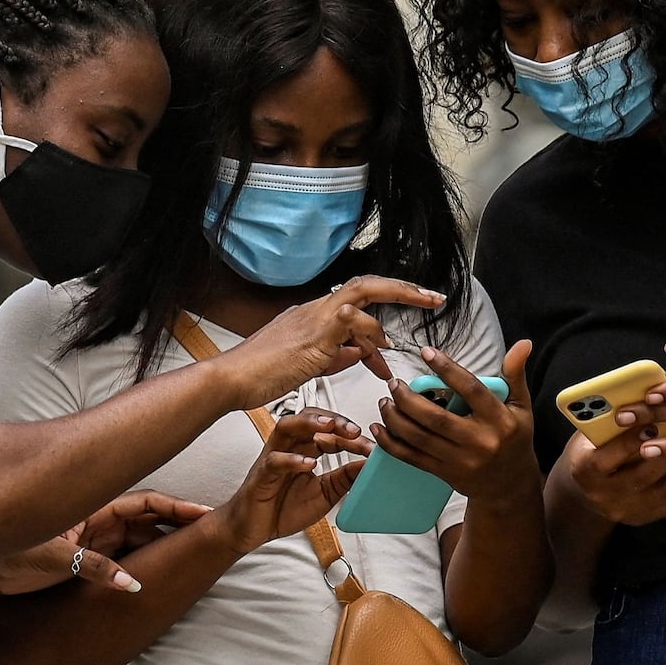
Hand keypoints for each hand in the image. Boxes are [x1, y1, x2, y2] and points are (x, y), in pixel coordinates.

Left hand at [0, 491, 214, 595]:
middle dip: (178, 525)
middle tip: (210, 533)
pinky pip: (124, 558)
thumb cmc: (11, 553)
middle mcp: (96, 522)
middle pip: (148, 520)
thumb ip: (95, 569)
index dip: (176, 508)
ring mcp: (93, 540)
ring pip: (138, 539)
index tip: (204, 514)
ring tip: (195, 551)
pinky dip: (144, 563)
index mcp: (91, 511)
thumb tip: (134, 585)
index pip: (144, 504)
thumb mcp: (54, 558)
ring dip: (164, 544)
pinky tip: (163, 571)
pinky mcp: (86, 558)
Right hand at [216, 277, 447, 410]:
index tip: (420, 301)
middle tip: (435, 298)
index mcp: (315, 315)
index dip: (390, 293)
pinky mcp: (312, 333)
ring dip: (378, 332)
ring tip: (385, 361)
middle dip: (404, 289)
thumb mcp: (310, 365)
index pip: (358, 296)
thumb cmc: (261, 375)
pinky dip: (365, 338)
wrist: (230, 380)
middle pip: (366, 284)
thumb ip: (337, 355)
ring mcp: (313, 317)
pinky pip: (349, 322)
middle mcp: (316, 308)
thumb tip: (362, 352)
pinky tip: (368, 361)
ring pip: (359, 301)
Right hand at [216, 409, 372, 552]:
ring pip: (287, 428)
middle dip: (333, 420)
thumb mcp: (325, 493)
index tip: (370, 445)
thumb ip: (345, 478)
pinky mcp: (262, 475)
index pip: (329, 431)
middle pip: (308, 419)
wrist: (253, 529)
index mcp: (304, 450)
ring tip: (330, 427)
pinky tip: (308, 464)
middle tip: (354, 430)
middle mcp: (288, 448)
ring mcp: (273, 458)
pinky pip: (274, 460)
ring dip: (309, 423)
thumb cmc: (283, 508)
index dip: (350, 434)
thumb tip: (370, 465)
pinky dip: (292, 459)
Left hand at [371, 340, 541, 504]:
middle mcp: (480, 441)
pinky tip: (379, 428)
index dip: (447, 369)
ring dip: (395, 418)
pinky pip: (412, 457)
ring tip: (385, 401)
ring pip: (419, 438)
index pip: (471, 390)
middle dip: (408, 399)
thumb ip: (516, 375)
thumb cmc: (514, 439)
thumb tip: (523, 343)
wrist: (510, 486)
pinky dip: (392, 444)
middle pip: (436, 418)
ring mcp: (460, 460)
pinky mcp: (444, 473)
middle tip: (394, 383)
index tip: (426, 352)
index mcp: (500, 420)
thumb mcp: (521, 407)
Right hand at [557, 421, 665, 526]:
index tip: (654, 421)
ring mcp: (627, 510)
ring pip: (665, 489)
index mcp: (584, 470)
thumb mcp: (590, 434)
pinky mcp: (645, 518)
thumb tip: (648, 398)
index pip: (608, 457)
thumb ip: (611, 422)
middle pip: (643, 475)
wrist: (585, 491)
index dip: (630, 441)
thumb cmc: (590, 449)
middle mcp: (604, 495)